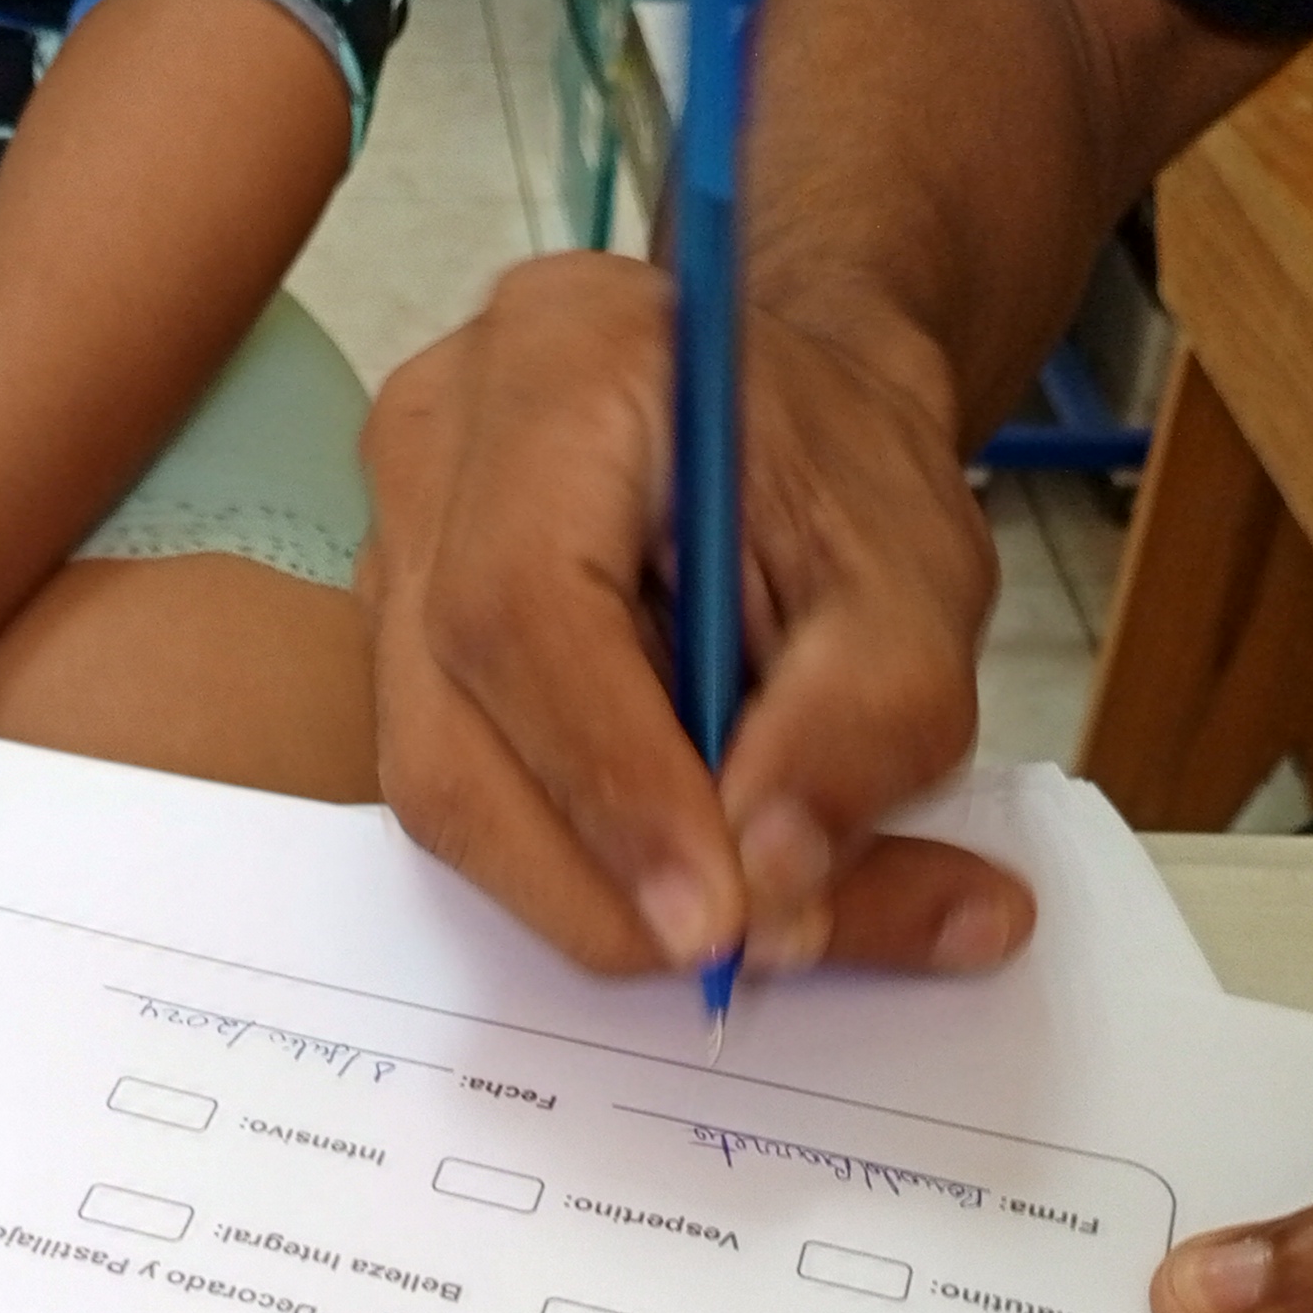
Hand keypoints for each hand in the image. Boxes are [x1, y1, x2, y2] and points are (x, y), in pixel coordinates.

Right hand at [357, 250, 1031, 979]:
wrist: (792, 418)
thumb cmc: (848, 468)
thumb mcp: (923, 577)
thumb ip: (873, 719)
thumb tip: (774, 886)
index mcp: (554, 361)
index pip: (520, 610)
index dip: (612, 786)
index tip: (720, 919)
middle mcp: (431, 452)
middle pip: (452, 736)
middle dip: (605, 883)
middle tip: (754, 950)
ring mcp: (390, 553)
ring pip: (446, 791)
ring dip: (602, 891)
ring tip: (764, 911)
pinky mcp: (399, 647)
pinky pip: (471, 798)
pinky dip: (591, 869)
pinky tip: (700, 872)